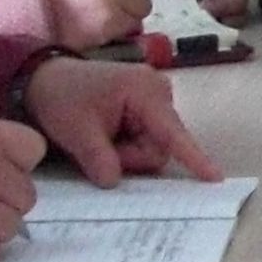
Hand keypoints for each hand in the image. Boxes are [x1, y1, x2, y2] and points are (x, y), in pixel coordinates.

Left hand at [22, 55, 219, 188]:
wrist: (46, 78)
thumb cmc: (62, 97)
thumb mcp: (75, 130)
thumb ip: (98, 157)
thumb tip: (114, 183)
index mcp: (145, 92)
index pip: (172, 133)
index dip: (193, 157)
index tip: (215, 177)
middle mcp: (159, 93)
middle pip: (161, 146)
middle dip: (131, 158)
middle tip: (97, 150)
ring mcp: (155, 99)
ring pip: (154, 146)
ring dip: (127, 154)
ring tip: (99, 140)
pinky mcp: (147, 108)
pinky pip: (147, 140)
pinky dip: (127, 146)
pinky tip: (107, 136)